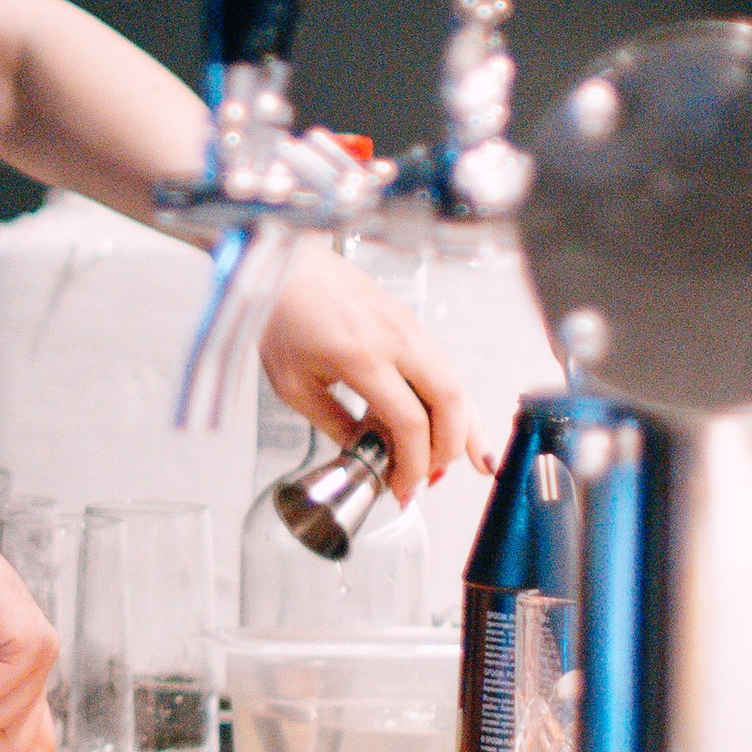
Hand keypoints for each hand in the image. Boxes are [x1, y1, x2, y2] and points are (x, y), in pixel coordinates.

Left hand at [258, 248, 486, 499]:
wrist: (282, 262)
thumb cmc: (279, 314)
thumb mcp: (294, 383)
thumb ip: (333, 423)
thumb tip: (362, 454)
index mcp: (361, 356)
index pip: (409, 423)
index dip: (412, 465)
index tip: (402, 488)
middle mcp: (396, 338)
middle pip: (449, 402)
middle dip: (448, 449)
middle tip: (432, 478)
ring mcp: (409, 325)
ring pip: (455, 382)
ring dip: (463, 426)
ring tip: (472, 461)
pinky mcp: (410, 320)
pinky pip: (444, 365)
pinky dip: (455, 399)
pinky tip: (461, 421)